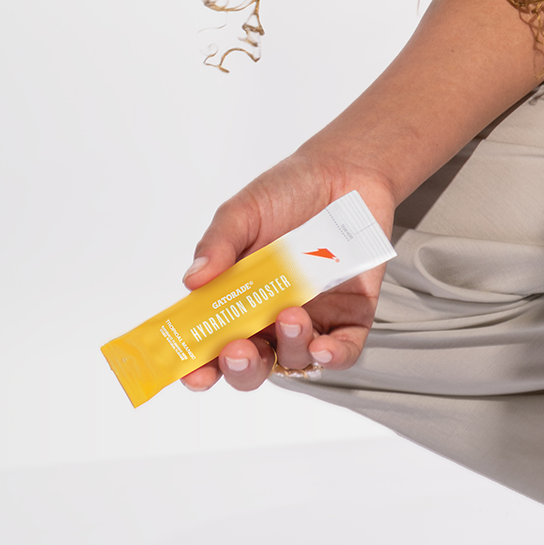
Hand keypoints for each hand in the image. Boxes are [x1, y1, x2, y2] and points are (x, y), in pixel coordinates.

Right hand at [177, 153, 396, 395]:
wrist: (344, 170)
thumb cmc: (288, 191)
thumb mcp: (243, 213)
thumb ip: (218, 245)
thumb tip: (191, 281)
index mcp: (237, 300)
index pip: (212, 347)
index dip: (201, 369)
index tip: (193, 374)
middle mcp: (271, 318)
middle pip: (253, 365)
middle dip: (242, 369)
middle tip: (236, 351)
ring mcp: (313, 318)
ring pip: (296, 359)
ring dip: (289, 348)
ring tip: (290, 315)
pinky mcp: (352, 315)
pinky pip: (344, 350)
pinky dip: (334, 356)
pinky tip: (324, 348)